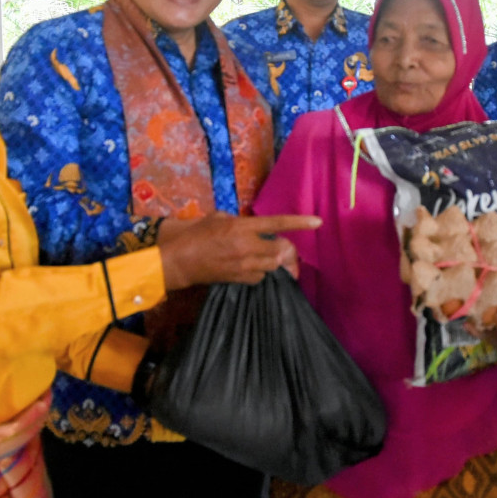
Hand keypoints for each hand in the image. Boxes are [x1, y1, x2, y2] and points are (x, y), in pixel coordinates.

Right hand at [157, 211, 319, 289]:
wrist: (178, 259)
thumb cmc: (195, 233)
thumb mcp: (218, 218)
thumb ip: (240, 221)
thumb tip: (253, 228)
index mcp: (241, 227)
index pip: (277, 223)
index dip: (299, 223)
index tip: (318, 222)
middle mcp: (247, 246)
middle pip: (280, 250)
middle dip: (282, 248)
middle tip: (277, 246)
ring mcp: (244, 265)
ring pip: (272, 265)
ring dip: (270, 260)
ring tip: (257, 255)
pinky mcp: (239, 279)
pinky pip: (260, 277)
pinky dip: (259, 272)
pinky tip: (247, 266)